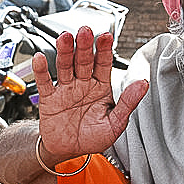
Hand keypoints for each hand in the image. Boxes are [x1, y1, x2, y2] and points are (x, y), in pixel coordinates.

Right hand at [33, 25, 147, 162]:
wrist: (69, 151)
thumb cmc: (93, 137)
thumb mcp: (115, 123)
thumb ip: (128, 103)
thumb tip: (144, 83)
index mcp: (101, 87)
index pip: (103, 64)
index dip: (104, 50)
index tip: (105, 36)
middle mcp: (83, 84)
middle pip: (83, 61)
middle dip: (84, 46)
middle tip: (85, 31)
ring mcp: (65, 89)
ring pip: (65, 66)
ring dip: (64, 52)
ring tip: (65, 37)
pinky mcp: (49, 99)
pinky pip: (44, 82)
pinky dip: (41, 70)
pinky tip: (40, 58)